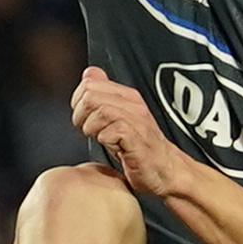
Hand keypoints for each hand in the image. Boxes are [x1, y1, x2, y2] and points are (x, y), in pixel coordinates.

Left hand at [65, 68, 173, 191]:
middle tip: (88, 130)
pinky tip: (111, 146)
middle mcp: (133, 104)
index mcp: (126, 95)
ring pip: (100, 112)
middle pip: (90, 96)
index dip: (78, 102)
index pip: (89, 83)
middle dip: (80, 116)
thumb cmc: (139, 147)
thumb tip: (89, 74)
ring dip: (91, 128)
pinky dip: (104, 140)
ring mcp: (137, 121)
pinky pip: (111, 131)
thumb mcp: (118, 116)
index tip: (84, 117)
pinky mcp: (137, 139)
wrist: (164, 170)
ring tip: (99, 138)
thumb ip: (103, 94)